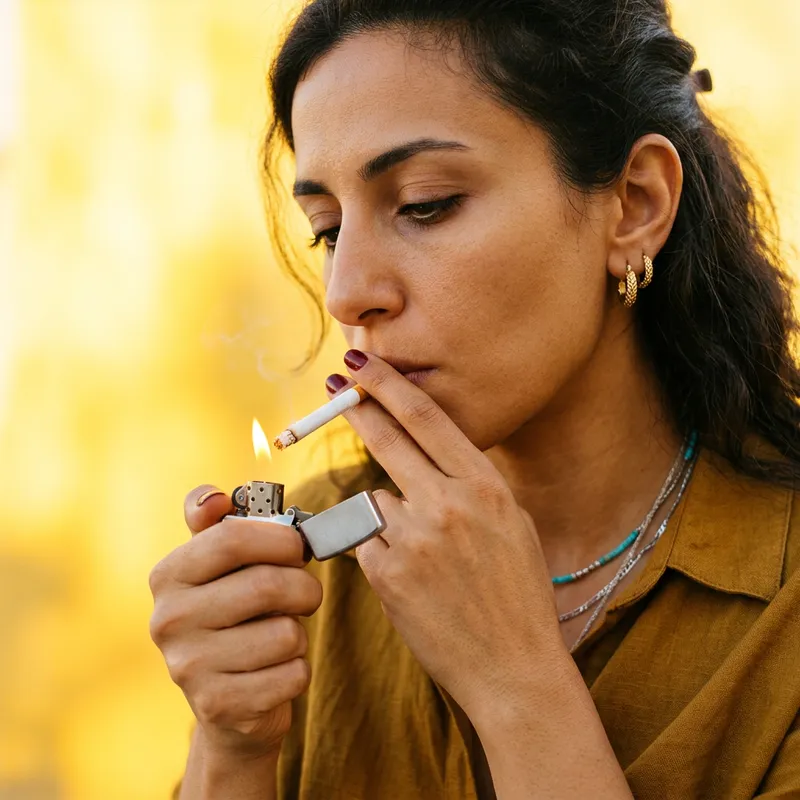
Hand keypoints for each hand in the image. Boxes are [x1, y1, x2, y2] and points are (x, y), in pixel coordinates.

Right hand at [149, 486, 321, 758]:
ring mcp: (188, 667)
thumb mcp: (219, 566)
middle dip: (304, 587)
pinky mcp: (218, 706)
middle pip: (266, 585)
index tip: (298, 548)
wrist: (228, 701)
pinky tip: (275, 672)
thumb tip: (212, 498)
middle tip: (306, 594)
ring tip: (280, 636)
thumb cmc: (234, 615)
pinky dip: (298, 670)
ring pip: (285, 632)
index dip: (280, 539)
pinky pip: (293, 674)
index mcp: (168, 575)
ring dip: (299, 633)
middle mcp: (168, 620)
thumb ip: (217, 523)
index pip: (232, 538)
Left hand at [326, 352, 565, 720]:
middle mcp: (448, 505)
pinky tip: (413, 581)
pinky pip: (366, 543)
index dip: (389, 386)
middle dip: (357, 408)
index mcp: (485, 487)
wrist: (514, 668)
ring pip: (374, 500)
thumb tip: (424, 458)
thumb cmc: (518, 594)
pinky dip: (379, 553)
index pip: (426, 418)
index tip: (364, 365)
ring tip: (426, 557)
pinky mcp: (386, 576)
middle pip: (387, 439)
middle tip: (334, 388)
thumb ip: (468, 486)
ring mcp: (413, 540)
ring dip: (385, 515)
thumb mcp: (511, 524)